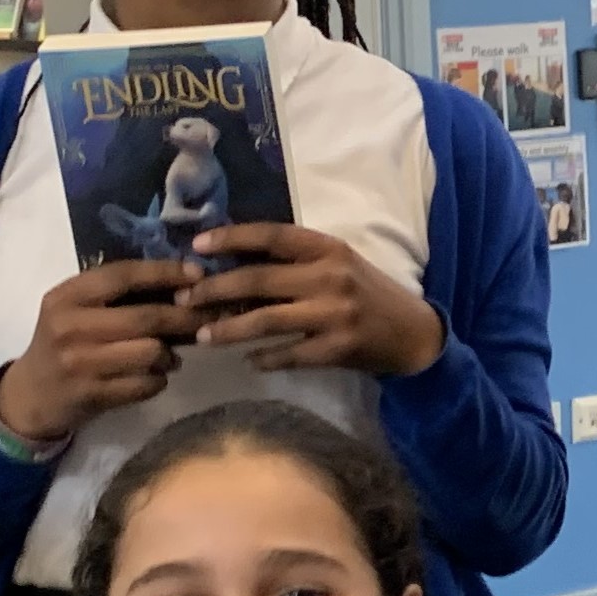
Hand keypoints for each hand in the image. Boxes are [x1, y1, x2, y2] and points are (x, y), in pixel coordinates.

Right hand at [0, 263, 203, 441]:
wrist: (30, 394)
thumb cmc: (63, 343)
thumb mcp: (75, 310)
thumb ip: (116, 295)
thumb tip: (183, 283)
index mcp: (66, 297)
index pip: (122, 276)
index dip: (163, 273)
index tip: (196, 274)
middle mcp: (70, 326)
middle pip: (145, 318)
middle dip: (184, 317)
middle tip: (208, 318)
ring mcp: (80, 363)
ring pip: (150, 352)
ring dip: (171, 355)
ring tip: (171, 356)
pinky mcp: (92, 394)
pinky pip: (145, 384)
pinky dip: (158, 380)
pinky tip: (154, 376)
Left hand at [185, 224, 444, 377]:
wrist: (413, 334)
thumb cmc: (368, 294)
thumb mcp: (338, 265)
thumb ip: (295, 263)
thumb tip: (232, 266)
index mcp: (329, 249)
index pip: (272, 235)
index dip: (232, 238)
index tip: (197, 245)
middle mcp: (331, 276)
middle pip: (258, 280)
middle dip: (214, 290)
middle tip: (183, 299)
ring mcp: (334, 314)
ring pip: (266, 320)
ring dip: (228, 329)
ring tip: (202, 336)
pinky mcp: (337, 348)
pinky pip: (288, 354)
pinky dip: (264, 358)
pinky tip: (249, 360)